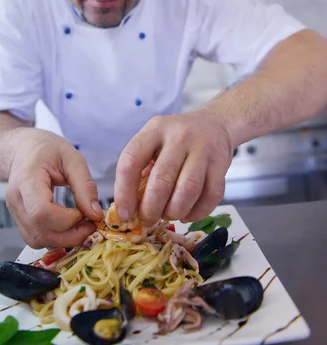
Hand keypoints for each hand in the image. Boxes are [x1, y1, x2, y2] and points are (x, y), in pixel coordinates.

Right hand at [6, 129, 102, 248]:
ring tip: (81, 225)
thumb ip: (84, 185)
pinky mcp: (19, 220)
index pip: (41, 211)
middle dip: (70, 235)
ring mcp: (14, 212)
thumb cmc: (47, 149)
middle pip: (39, 231)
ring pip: (36, 240)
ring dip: (63, 239)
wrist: (22, 149)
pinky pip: (36, 238)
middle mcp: (16, 199)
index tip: (84, 212)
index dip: (66, 220)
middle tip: (90, 224)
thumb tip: (95, 214)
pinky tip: (69, 226)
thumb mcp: (72, 158)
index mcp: (27, 178)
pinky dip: (55, 238)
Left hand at [114, 110, 233, 224]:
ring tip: (169, 215)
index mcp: (155, 129)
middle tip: (147, 220)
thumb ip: (141, 169)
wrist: (214, 124)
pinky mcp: (221, 163)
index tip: (123, 213)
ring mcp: (203, 149)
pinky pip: (211, 196)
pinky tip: (188, 214)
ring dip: (175, 211)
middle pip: (161, 180)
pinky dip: (198, 212)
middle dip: (151, 208)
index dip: (124, 191)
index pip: (131, 160)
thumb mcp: (154, 142)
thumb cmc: (176, 140)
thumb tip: (128, 209)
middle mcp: (179, 136)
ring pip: (188, 190)